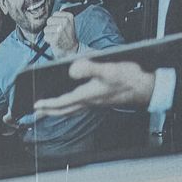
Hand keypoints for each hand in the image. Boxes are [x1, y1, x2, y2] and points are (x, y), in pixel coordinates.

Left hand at [33, 59, 156, 116]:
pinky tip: (67, 103)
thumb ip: (89, 68)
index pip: (62, 102)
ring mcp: (94, 103)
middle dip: (48, 112)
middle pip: (63, 110)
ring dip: (57, 111)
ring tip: (46, 110)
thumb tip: (71, 70)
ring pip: (70, 110)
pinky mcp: (99, 101)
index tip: (36, 105)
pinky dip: (68, 107)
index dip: (48, 104)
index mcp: (87, 95)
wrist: (145, 88)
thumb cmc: (129, 78)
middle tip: (35, 113)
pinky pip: (78, 107)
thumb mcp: (108, 70)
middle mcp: (89, 102)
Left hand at [44, 11, 78, 57]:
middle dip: (51, 27)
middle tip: (57, 32)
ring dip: (49, 34)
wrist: (71, 49)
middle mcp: (65, 22)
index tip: (61, 26)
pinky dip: (49, 40)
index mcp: (69, 16)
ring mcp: (60, 30)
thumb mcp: (69, 23)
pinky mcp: (56, 38)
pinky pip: (46, 37)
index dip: (55, 21)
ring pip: (46, 29)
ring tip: (56, 37)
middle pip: (49, 21)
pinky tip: (55, 41)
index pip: (54, 14)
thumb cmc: (68, 36)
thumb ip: (63, 15)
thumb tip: (60, 7)